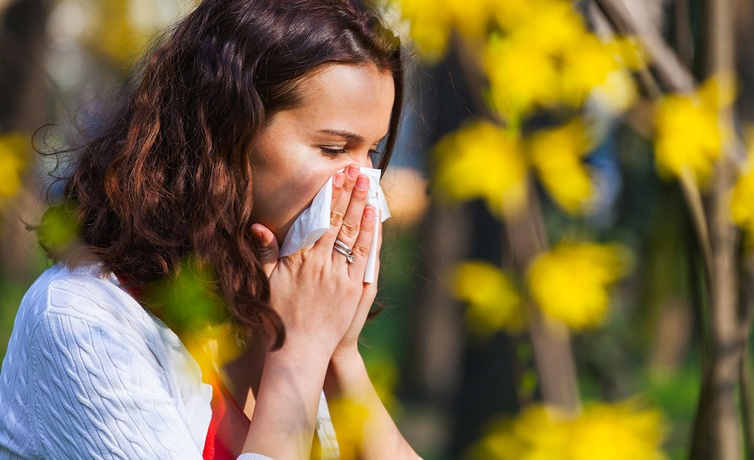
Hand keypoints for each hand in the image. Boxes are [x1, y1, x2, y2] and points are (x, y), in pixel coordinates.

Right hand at [251, 164, 375, 357]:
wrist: (300, 351)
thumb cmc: (279, 316)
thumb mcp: (266, 283)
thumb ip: (265, 253)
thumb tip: (259, 227)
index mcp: (299, 260)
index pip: (318, 220)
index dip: (329, 196)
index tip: (336, 177)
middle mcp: (321, 264)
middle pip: (338, 221)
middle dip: (349, 194)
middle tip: (357, 171)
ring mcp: (340, 277)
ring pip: (353, 235)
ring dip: (362, 208)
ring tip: (368, 186)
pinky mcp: (354, 290)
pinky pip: (364, 256)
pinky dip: (369, 235)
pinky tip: (373, 217)